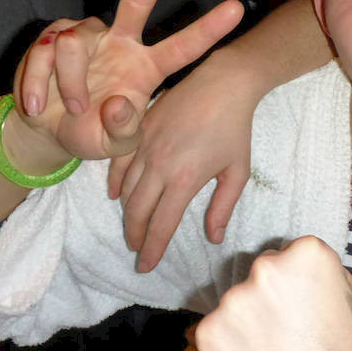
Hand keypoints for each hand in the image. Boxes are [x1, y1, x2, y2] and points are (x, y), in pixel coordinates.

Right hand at [13, 0, 243, 165]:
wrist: (47, 134)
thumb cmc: (91, 134)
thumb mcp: (116, 146)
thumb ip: (125, 131)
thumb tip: (120, 102)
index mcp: (147, 67)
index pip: (183, 48)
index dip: (208, 30)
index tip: (236, 9)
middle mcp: (121, 42)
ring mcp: (87, 37)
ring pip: (75, 44)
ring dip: (69, 85)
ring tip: (69, 109)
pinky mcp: (51, 38)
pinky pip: (45, 54)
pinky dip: (38, 87)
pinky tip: (37, 106)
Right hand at [106, 42, 259, 269]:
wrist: (222, 83)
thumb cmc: (235, 129)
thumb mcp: (237, 172)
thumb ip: (222, 207)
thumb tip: (213, 238)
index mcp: (183, 180)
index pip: (161, 225)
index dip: (153, 249)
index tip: (146, 266)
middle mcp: (158, 165)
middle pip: (137, 211)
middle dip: (135, 236)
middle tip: (138, 250)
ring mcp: (144, 145)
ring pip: (126, 190)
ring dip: (127, 213)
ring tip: (133, 228)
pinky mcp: (138, 129)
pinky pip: (118, 163)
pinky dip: (114, 183)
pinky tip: (116, 196)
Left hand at [193, 236, 351, 350]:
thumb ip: (330, 277)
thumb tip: (308, 274)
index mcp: (306, 254)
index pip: (290, 258)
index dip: (300, 288)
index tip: (308, 313)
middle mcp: (265, 268)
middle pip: (260, 278)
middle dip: (270, 302)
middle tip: (290, 338)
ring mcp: (233, 301)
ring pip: (237, 307)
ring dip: (248, 326)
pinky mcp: (209, 333)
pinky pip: (216, 334)